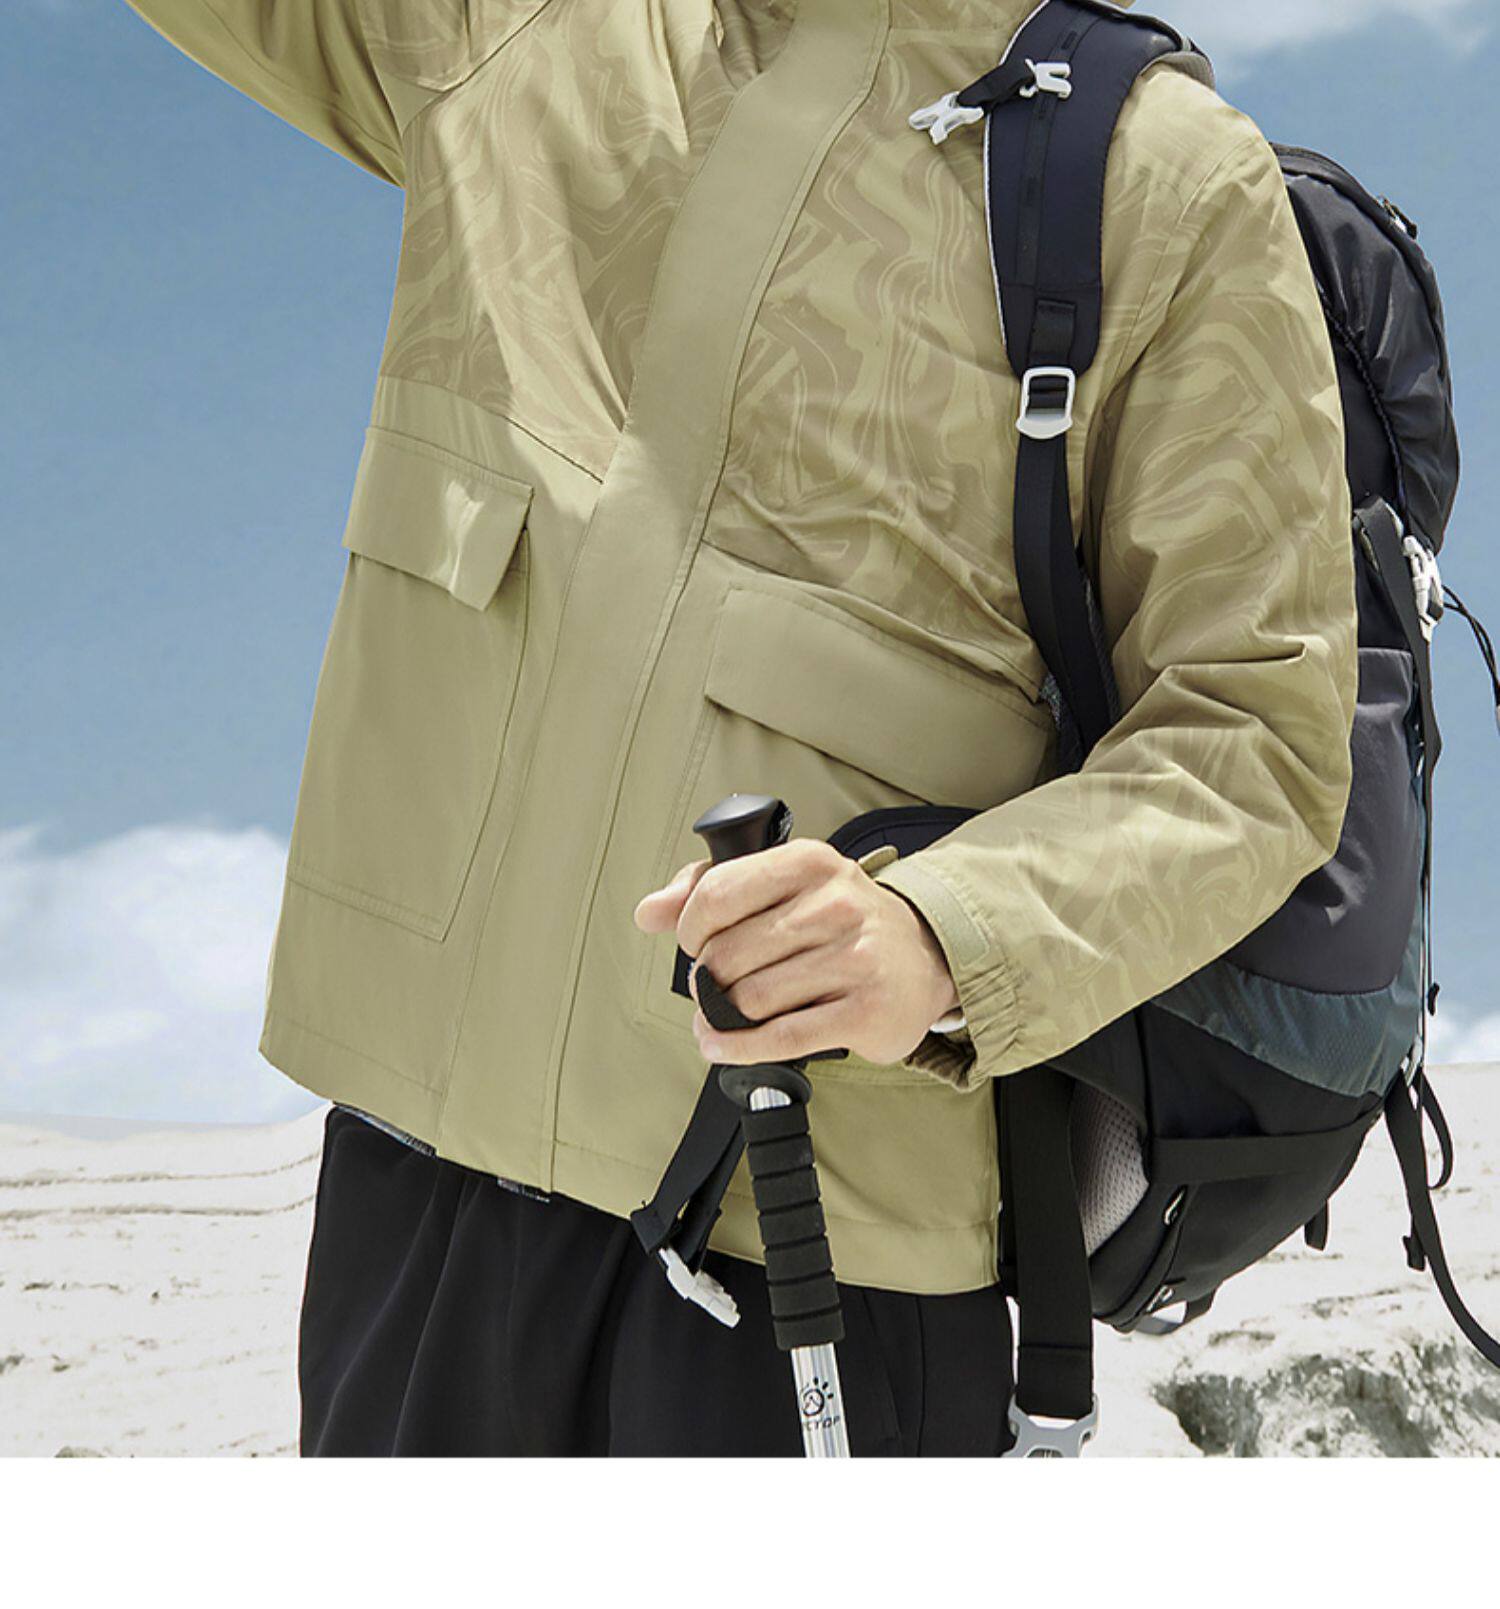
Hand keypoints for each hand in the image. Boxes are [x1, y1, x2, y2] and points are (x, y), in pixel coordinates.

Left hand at [633, 838, 960, 1066]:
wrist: (922, 957)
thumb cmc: (836, 921)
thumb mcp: (782, 884)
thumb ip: (709, 888)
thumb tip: (648, 912)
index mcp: (810, 862)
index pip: (717, 893)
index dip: (691, 928)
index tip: (697, 943)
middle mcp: (837, 904)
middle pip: (728, 954)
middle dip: (707, 978)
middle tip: (713, 986)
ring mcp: (856, 958)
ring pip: (750, 999)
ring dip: (720, 1017)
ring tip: (719, 1017)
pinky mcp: (866, 1012)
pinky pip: (781, 1038)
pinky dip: (737, 1048)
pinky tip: (721, 1045)